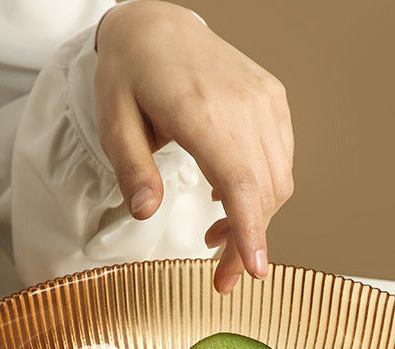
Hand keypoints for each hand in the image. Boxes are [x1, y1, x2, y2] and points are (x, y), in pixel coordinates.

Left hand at [95, 1, 293, 292]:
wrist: (158, 26)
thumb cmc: (131, 74)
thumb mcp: (113, 122)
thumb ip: (131, 170)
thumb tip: (146, 212)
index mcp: (202, 111)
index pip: (240, 181)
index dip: (251, 230)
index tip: (255, 270)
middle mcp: (244, 106)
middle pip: (263, 192)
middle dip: (247, 243)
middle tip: (222, 276)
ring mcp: (265, 102)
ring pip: (278, 181)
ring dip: (255, 220)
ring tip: (217, 237)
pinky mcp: (273, 102)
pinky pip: (280, 160)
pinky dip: (262, 191)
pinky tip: (229, 199)